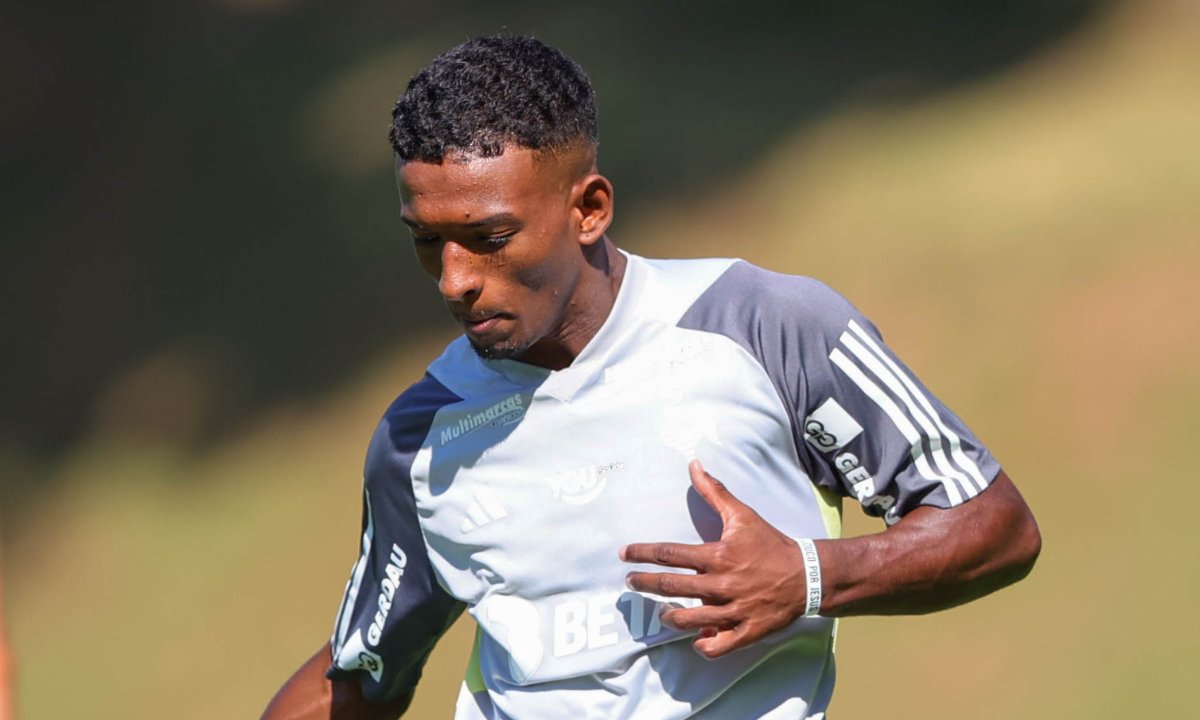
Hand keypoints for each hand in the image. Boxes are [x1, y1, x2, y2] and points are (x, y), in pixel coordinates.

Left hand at [620, 460, 809, 658]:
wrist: (807, 574)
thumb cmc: (770, 544)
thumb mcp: (742, 515)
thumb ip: (714, 491)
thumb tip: (694, 465)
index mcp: (718, 556)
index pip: (669, 554)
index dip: (642, 553)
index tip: (625, 554)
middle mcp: (722, 584)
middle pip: (671, 587)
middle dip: (644, 584)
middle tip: (630, 582)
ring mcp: (734, 610)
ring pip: (688, 620)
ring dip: (669, 616)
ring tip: (661, 612)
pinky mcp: (747, 631)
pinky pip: (716, 646)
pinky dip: (702, 645)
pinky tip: (695, 638)